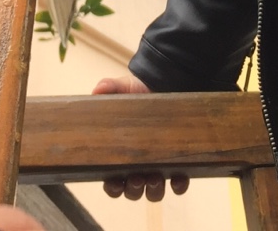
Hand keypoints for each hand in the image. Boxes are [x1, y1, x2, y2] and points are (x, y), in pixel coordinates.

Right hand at [91, 75, 189, 201]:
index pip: (112, 181)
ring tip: (155, 178)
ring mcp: (159, 165)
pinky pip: (179, 183)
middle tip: (136, 178)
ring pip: (154, 191)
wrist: (167, 85)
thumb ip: (110, 87)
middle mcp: (138, 164)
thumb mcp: (123, 88)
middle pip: (132, 190)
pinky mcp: (179, 161)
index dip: (112, 187)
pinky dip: (179, 185)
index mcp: (120, 154)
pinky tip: (179, 177)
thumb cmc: (140, 91)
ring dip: (153, 190)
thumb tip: (97, 90)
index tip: (114, 182)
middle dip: (133, 189)